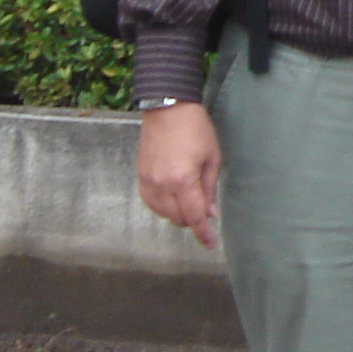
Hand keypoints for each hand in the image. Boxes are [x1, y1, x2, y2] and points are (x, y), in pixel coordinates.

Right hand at [137, 100, 221, 250]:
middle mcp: (162, 185)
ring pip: (162, 213)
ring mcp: (148, 181)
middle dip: (193, 220)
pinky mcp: (140, 175)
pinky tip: (172, 199)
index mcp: (183, 180)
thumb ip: (210, 188)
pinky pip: (150, 202)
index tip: (210, 244)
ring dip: (177, 214)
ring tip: (190, 202)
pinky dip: (162, 206)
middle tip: (205, 211)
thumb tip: (210, 213)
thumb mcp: (212, 157)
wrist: (168, 107)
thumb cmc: (195, 129)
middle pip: (177, 218)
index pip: (194, 217)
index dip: (203, 234)